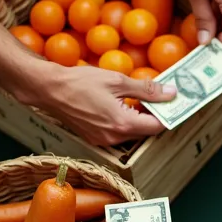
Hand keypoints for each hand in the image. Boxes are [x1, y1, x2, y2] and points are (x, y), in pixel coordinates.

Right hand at [12, 61, 173, 145]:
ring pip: (131, 133)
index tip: (172, 102)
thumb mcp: (117, 80)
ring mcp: (103, 141)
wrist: (49, 89)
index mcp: (123, 125)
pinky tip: (121, 104)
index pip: (157, 126)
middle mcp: (114, 139)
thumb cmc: (81, 82)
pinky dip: (124, 121)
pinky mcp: (94, 138)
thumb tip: (171, 93)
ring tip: (138, 98)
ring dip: (138, 118)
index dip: (167, 114)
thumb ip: (146, 89)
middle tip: (156, 96)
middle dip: (153, 115)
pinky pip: (117, 133)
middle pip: (145, 131)